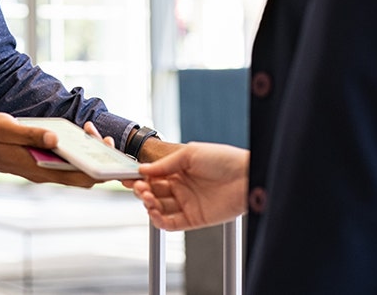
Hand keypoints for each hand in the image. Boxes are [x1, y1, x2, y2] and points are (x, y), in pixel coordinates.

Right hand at [0, 113, 112, 188]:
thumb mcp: (8, 130)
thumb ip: (31, 135)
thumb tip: (55, 139)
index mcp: (38, 170)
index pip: (78, 177)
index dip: (99, 169)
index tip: (107, 150)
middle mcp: (45, 174)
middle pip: (82, 175)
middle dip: (99, 159)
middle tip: (105, 137)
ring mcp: (44, 169)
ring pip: (76, 167)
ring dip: (88, 152)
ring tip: (91, 129)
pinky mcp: (43, 161)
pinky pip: (66, 160)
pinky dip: (76, 148)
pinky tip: (78, 132)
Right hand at [129, 141, 248, 230]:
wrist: (248, 177)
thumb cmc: (224, 160)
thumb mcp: (190, 154)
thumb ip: (165, 164)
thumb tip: (143, 169)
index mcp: (178, 171)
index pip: (152, 176)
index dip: (139, 177)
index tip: (129, 176)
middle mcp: (181, 188)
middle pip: (153, 192)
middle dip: (142, 190)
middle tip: (139, 187)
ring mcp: (186, 204)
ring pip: (158, 208)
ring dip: (148, 204)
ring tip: (148, 197)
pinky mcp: (194, 219)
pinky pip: (171, 223)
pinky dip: (158, 220)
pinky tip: (154, 212)